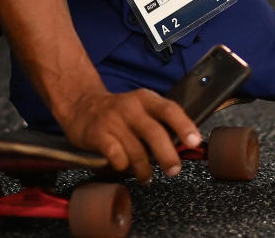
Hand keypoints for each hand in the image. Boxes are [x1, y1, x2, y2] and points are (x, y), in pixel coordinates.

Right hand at [60, 87, 201, 183]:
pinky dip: (123, 166)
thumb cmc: (118, 113)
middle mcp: (130, 107)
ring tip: (146, 177)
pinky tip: (123, 166)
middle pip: (155, 133)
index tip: (194, 141)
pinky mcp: (97, 134)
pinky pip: (116, 156)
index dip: (184, 125)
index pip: (169, 109)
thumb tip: (185, 144)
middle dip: (167, 156)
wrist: (80, 104)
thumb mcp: (140, 108)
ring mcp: (113, 120)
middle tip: (173, 170)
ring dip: (145, 169)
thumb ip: (160, 122)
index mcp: (145, 99)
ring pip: (136, 150)